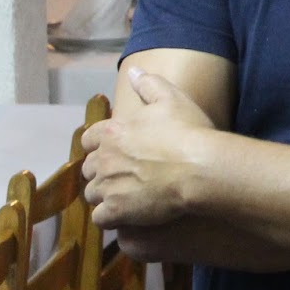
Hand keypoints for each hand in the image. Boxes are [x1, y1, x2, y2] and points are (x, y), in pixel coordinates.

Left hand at [82, 67, 216, 227]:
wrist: (200, 168)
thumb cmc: (188, 132)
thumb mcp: (172, 99)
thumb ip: (148, 84)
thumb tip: (133, 71)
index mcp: (113, 131)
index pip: (89, 139)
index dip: (100, 146)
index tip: (114, 151)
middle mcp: (104, 159)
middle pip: (89, 169)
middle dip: (102, 172)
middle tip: (125, 177)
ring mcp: (108, 186)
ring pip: (93, 194)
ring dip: (106, 196)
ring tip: (128, 198)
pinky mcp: (116, 211)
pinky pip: (101, 218)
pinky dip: (112, 218)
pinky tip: (128, 215)